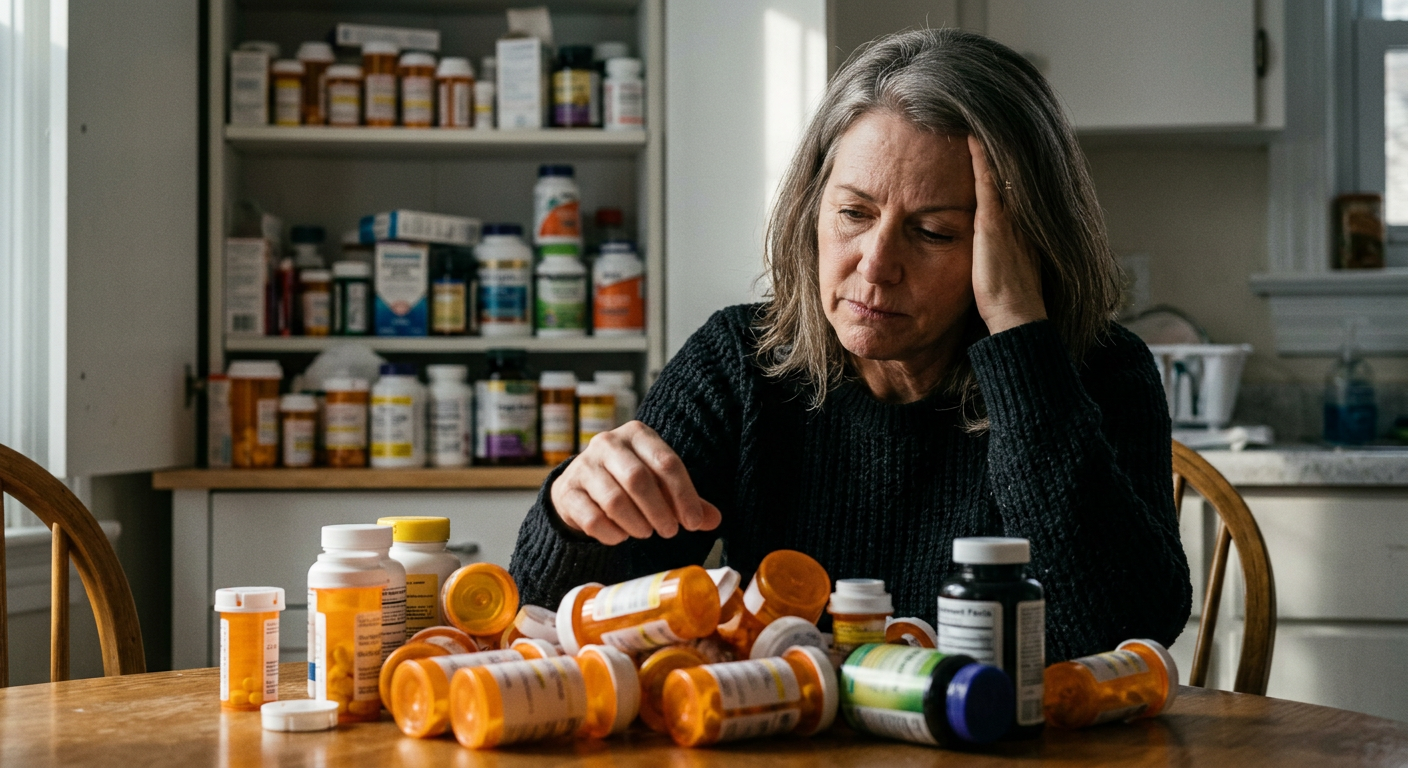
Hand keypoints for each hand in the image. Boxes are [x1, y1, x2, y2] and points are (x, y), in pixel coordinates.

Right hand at [549, 421, 721, 544]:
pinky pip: (592, 518)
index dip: (684, 495)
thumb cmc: (629, 483)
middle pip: (638, 479)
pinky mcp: (567, 491)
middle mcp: (608, 443)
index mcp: (637, 434)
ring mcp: (583, 466)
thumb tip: (715, 520)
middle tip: (670, 532)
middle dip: (659, 511)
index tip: (694, 522)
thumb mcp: (660, 484)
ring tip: (646, 533)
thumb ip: (687, 500)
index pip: (666, 462)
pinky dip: (612, 533)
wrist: (580, 486)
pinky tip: (621, 535)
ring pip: (614, 500)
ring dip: (636, 523)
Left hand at [968, 135, 1046, 334]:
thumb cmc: (1007, 301)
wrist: (1016, 315)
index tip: (991, 142)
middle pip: (1008, 172)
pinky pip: (986, 181)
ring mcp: (1007, 217)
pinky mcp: (993, 222)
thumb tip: (991, 250)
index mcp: (1021, 227)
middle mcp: (1018, 216)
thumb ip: (1001, 252)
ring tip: (973, 118)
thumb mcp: (1005, 268)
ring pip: (999, 171)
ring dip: (987, 147)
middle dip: (998, 147)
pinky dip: (980, 158)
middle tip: (985, 117)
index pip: (1011, 186)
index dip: (1002, 164)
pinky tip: (969, 137)